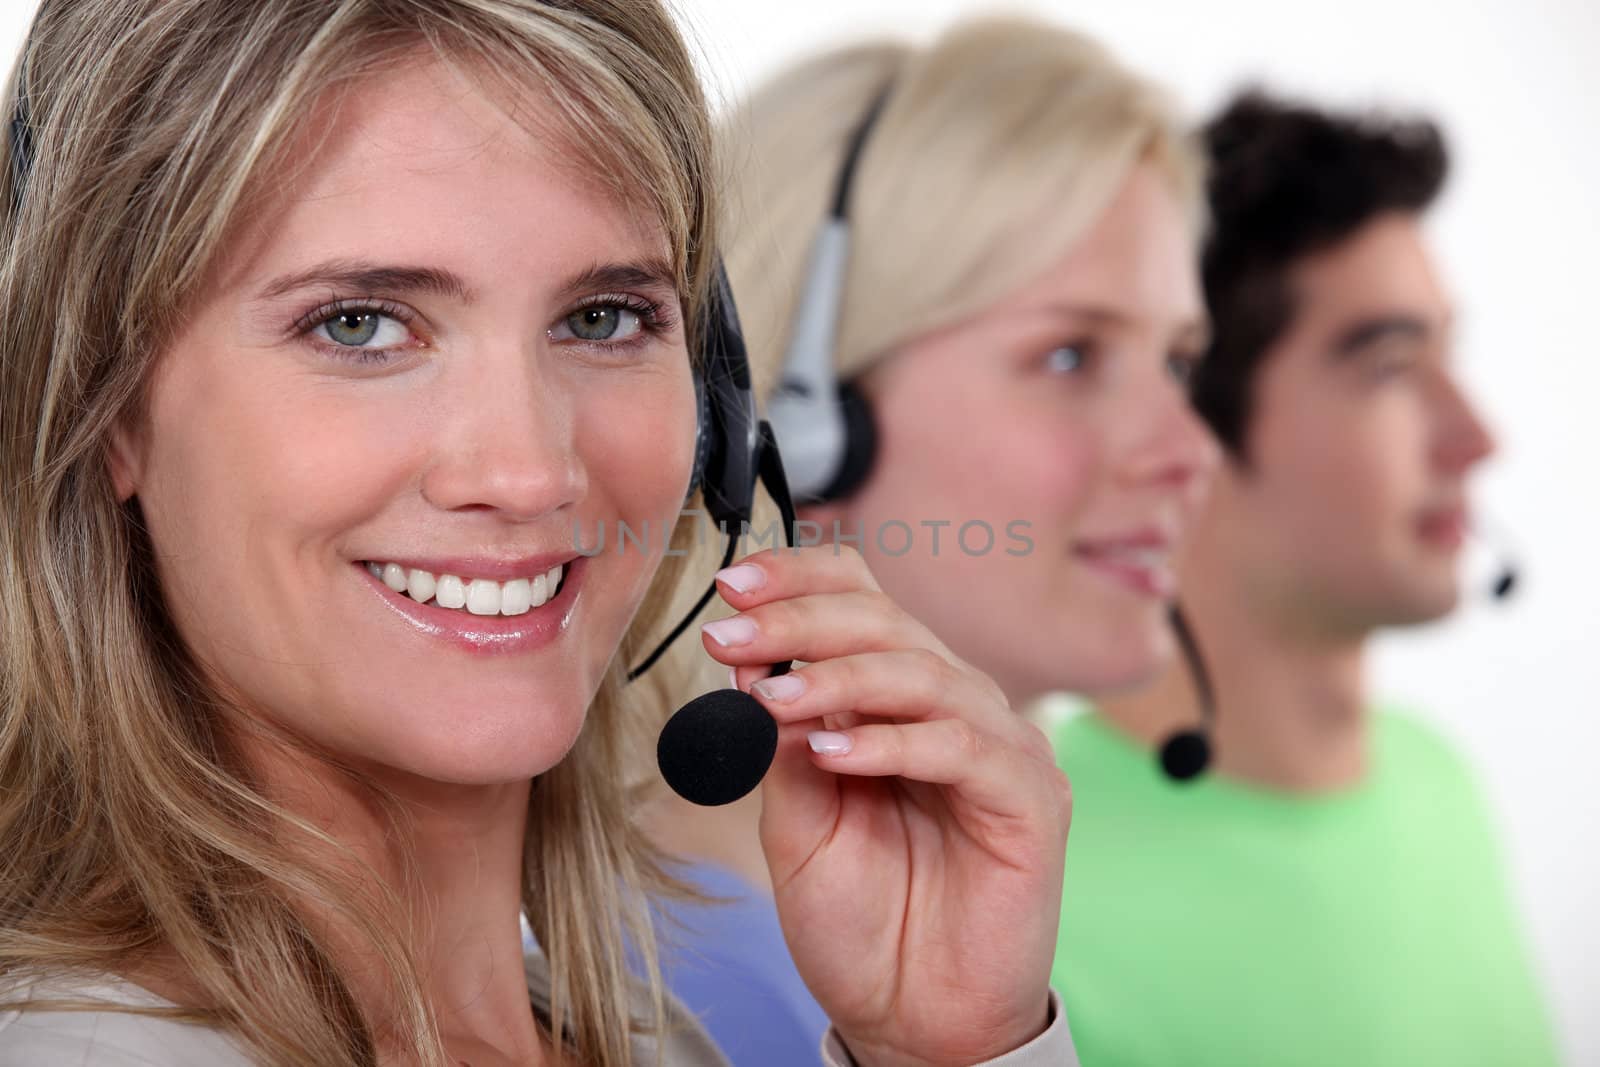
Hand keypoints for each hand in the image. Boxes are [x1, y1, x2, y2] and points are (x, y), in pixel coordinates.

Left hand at [701, 546, 1069, 1066]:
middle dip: (798, 624)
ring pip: (921, 673)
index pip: (861, 601)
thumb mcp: (796, 821)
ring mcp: (998, 746)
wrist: (912, 1020)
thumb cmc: (861, 919)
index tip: (729, 589)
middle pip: (885, 622)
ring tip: (772, 701)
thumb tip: (751, 661)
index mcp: (898, 698)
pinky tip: (832, 752)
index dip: (799, 582)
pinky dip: (891, 743)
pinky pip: (961, 746)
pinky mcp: (1029, 797)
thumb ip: (784, 742)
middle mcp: (953, 705)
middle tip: (731, 637)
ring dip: (837, 678)